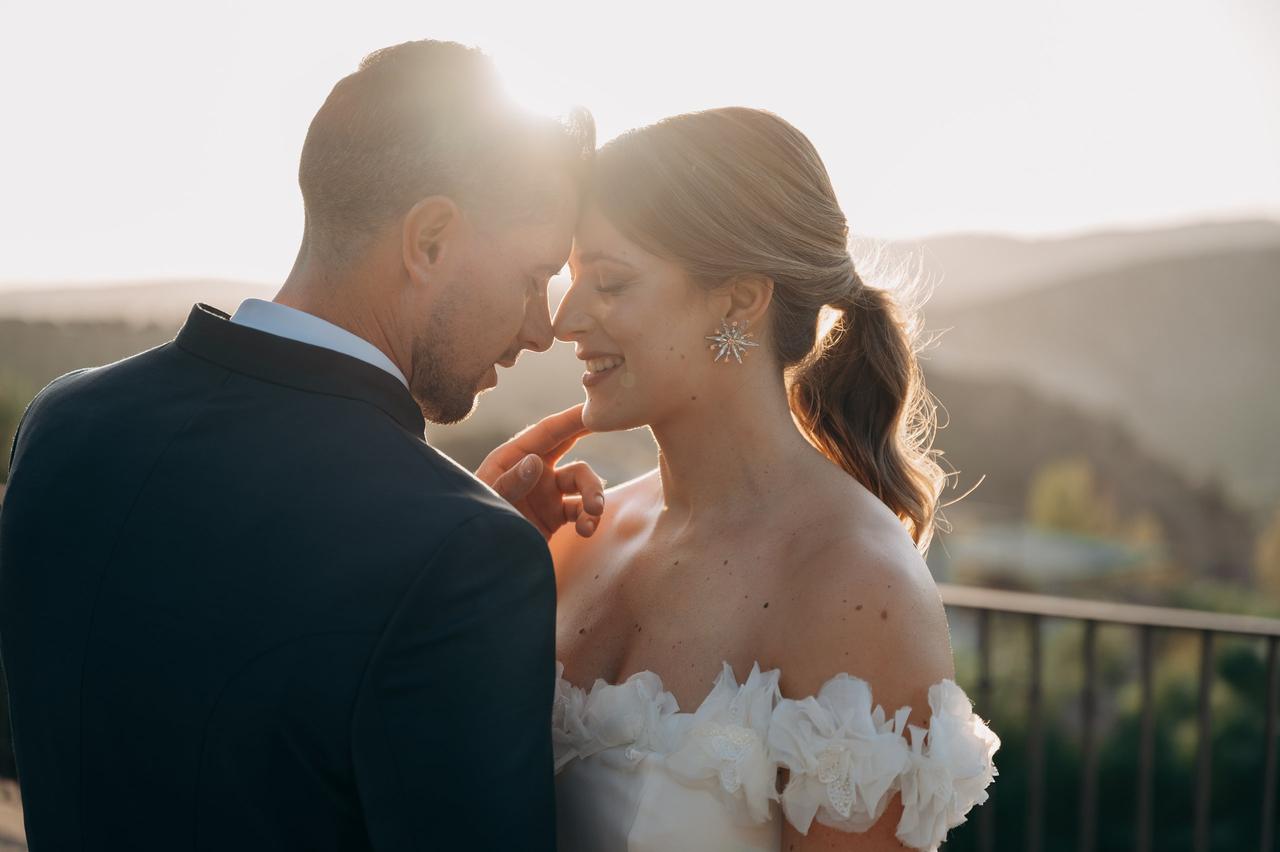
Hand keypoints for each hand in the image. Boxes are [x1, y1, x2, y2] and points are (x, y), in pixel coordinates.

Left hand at [475, 404, 605, 539]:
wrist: (476, 565)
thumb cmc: (474, 528)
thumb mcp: (488, 504)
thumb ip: (510, 484)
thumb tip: (536, 461)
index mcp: (511, 459)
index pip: (547, 432)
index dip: (572, 419)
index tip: (596, 407)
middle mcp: (532, 471)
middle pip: (568, 446)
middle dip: (588, 438)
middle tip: (613, 431)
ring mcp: (545, 494)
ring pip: (582, 482)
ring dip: (594, 494)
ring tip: (594, 513)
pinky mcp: (553, 517)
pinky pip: (581, 511)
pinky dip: (589, 519)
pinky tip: (585, 530)